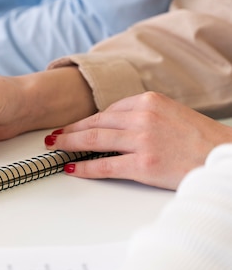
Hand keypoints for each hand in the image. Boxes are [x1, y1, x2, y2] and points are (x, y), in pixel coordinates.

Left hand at [45, 91, 231, 189]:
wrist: (224, 156)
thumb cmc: (201, 139)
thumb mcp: (171, 112)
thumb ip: (143, 114)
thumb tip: (114, 124)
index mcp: (148, 101)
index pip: (107, 110)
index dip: (86, 120)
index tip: (73, 125)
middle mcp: (142, 117)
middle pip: (96, 123)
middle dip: (71, 130)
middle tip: (54, 135)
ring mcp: (142, 141)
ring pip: (94, 141)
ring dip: (70, 144)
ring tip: (56, 147)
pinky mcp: (144, 165)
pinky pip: (105, 166)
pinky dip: (84, 167)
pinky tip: (72, 168)